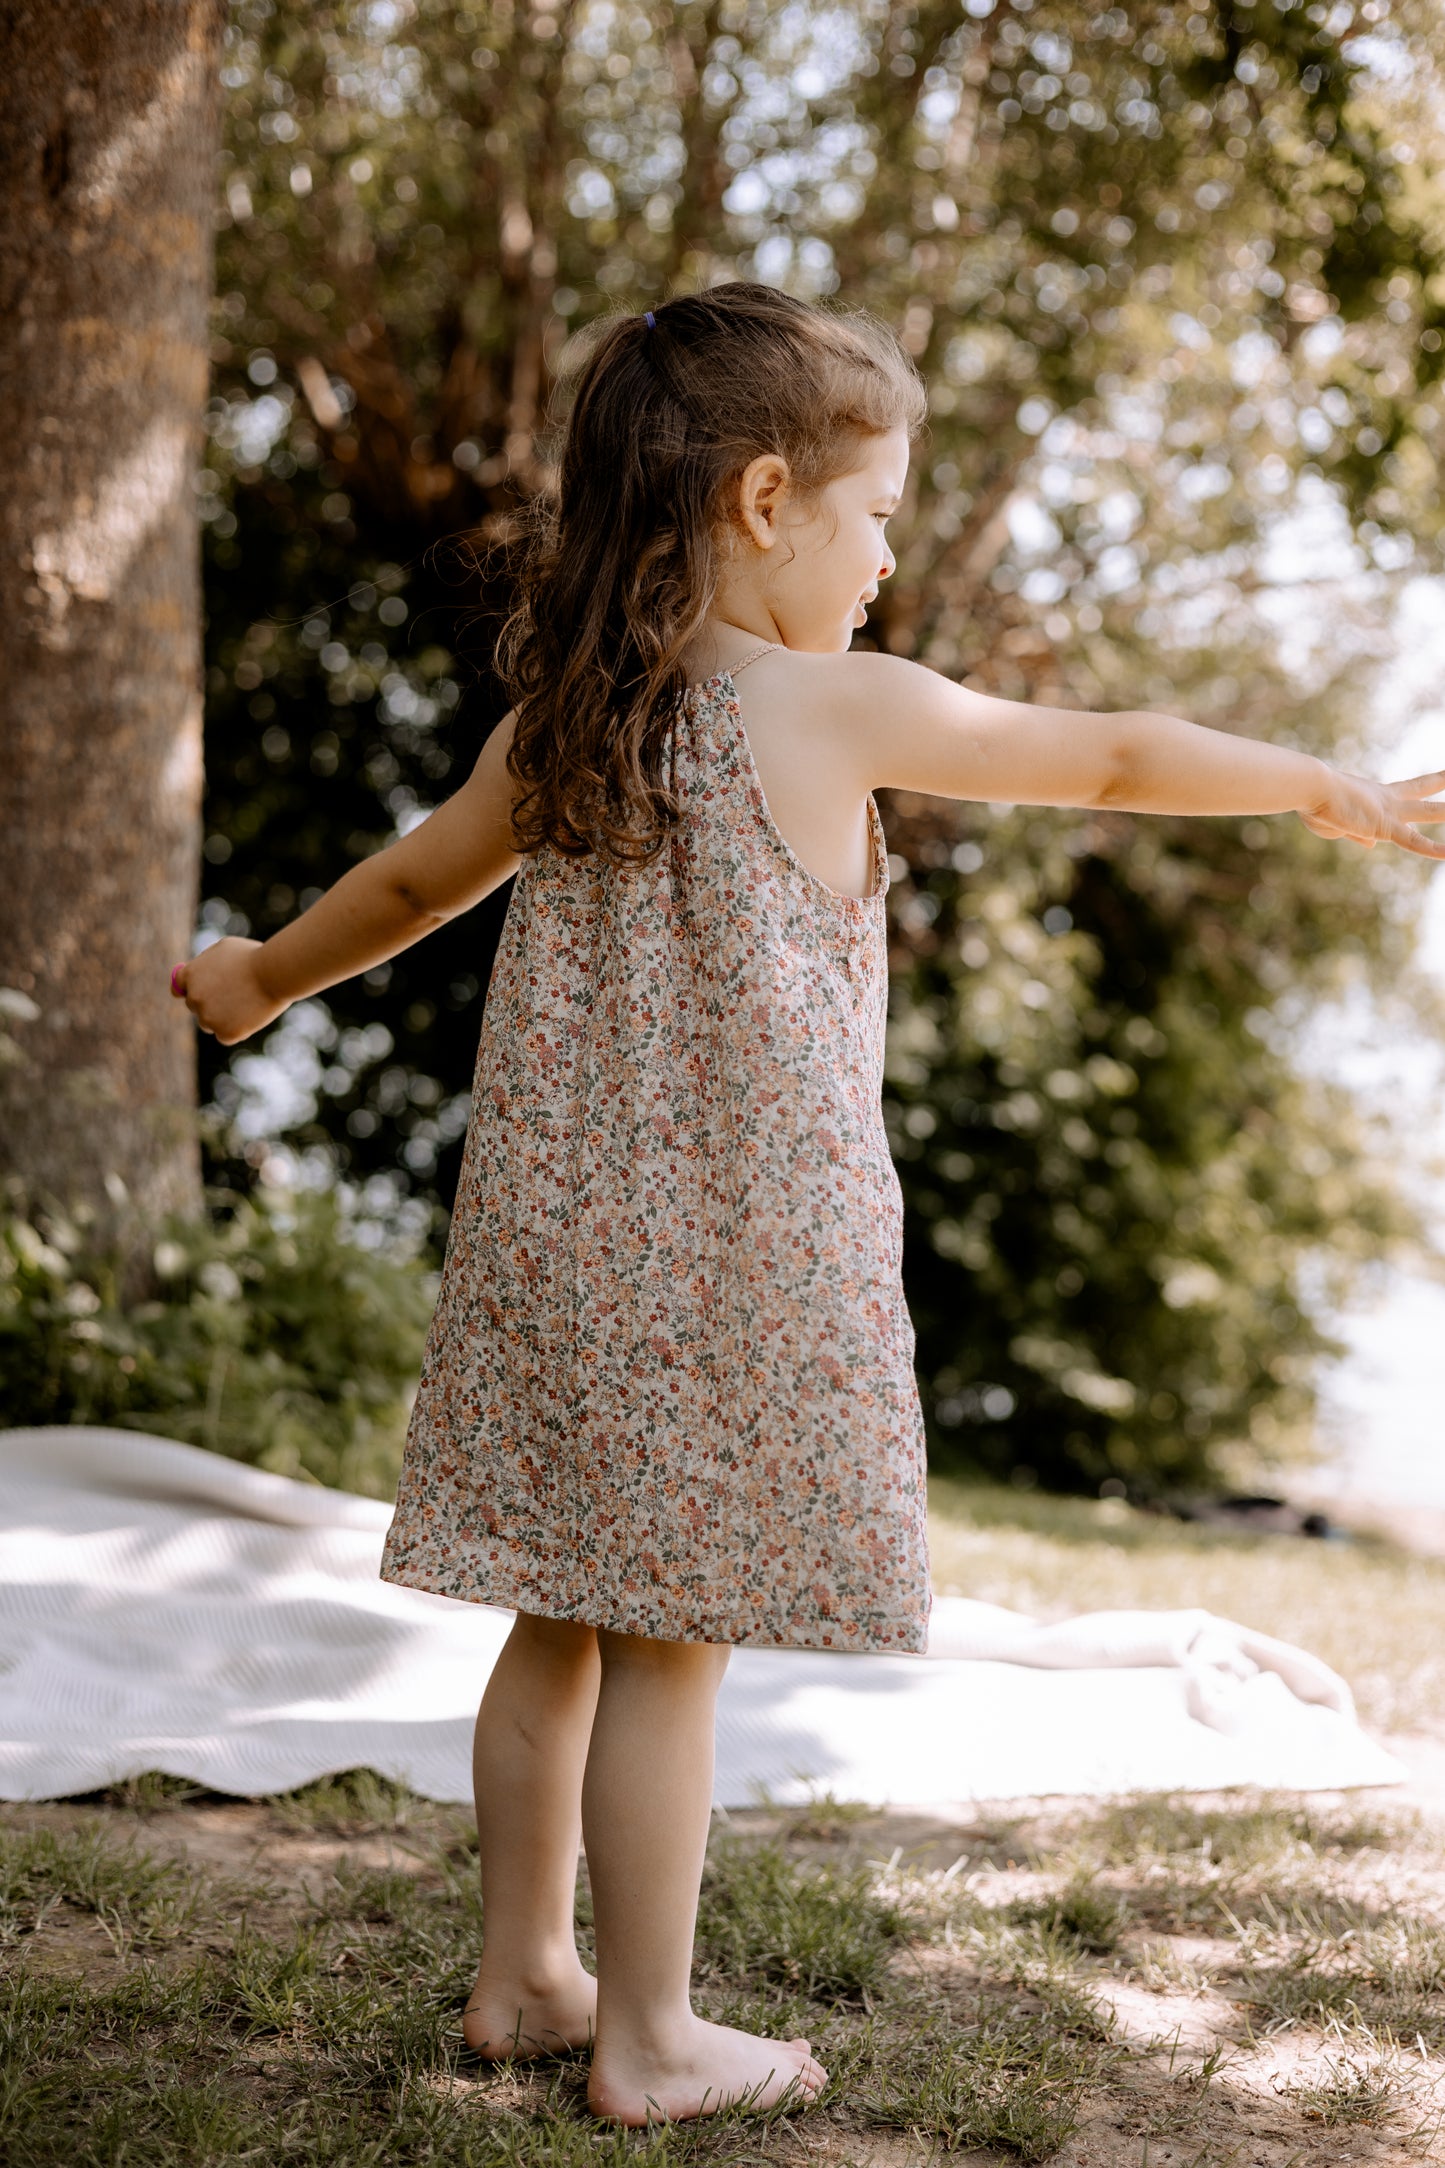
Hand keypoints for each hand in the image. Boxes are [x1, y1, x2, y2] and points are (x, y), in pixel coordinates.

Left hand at [170, 938, 289, 1044]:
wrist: (274, 973)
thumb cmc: (254, 957)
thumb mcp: (224, 948)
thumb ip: (207, 962)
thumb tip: (203, 973)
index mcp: (190, 975)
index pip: (178, 988)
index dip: (190, 990)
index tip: (201, 993)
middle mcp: (194, 998)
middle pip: (195, 1007)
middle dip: (210, 1003)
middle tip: (233, 997)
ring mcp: (208, 1018)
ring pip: (208, 1024)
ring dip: (221, 1018)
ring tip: (245, 1005)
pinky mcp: (226, 1033)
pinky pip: (225, 1036)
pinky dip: (236, 1030)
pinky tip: (250, 1018)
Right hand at [1300, 767, 1444, 858]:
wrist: (1311, 789)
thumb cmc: (1315, 804)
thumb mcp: (1335, 825)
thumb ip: (1356, 834)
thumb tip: (1370, 845)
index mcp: (1376, 797)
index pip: (1410, 790)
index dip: (1429, 783)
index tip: (1442, 778)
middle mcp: (1387, 801)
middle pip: (1424, 793)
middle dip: (1443, 784)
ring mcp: (1388, 812)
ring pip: (1429, 812)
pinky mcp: (1384, 827)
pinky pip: (1413, 841)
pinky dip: (1432, 849)